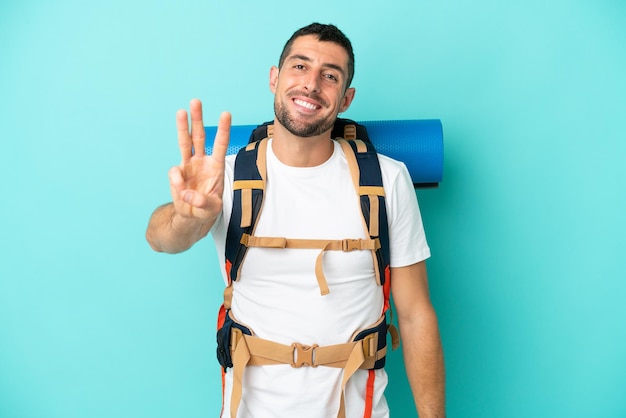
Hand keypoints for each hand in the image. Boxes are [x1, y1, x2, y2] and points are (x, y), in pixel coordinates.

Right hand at [169, 99, 230, 220]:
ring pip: (184, 142)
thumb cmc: (207, 208)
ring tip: (180, 111)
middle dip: (198, 119)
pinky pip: (174, 173)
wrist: (192, 215)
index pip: (220, 144)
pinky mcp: (177, 174)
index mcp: (216, 166)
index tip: (226, 113)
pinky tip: (183, 193)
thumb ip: (203, 203)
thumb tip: (188, 194)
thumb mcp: (212, 209)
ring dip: (182, 126)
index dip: (223, 129)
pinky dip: (177, 183)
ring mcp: (188, 165)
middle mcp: (201, 161)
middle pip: (199, 136)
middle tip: (196, 101)